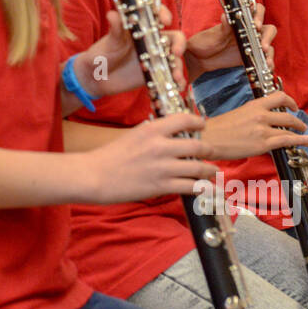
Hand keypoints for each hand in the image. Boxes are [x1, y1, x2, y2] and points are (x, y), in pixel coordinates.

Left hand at [79, 8, 186, 97]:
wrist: (97, 77)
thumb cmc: (102, 54)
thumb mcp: (109, 41)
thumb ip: (115, 29)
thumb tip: (112, 14)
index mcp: (141, 28)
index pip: (158, 16)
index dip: (164, 14)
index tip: (165, 20)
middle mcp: (152, 42)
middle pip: (174, 39)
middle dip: (179, 44)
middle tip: (176, 53)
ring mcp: (155, 59)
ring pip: (175, 59)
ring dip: (179, 67)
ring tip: (175, 77)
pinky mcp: (156, 74)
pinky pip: (171, 77)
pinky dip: (178, 82)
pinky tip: (178, 87)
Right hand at [85, 114, 217, 202]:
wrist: (95, 175)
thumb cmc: (110, 155)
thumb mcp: (133, 135)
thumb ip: (153, 134)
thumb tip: (171, 135)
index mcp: (152, 129)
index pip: (184, 120)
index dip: (198, 122)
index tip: (203, 125)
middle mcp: (161, 146)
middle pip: (197, 146)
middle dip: (209, 150)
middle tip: (212, 153)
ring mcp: (163, 167)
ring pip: (198, 168)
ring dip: (209, 170)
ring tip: (212, 172)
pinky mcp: (162, 186)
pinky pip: (190, 186)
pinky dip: (202, 188)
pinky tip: (206, 188)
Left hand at [185, 5, 276, 77]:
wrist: (198, 58)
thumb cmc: (204, 42)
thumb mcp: (213, 35)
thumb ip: (222, 28)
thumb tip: (226, 16)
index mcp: (240, 21)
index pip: (256, 11)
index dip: (259, 15)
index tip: (256, 25)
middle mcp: (248, 32)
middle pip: (268, 29)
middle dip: (267, 37)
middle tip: (262, 46)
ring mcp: (251, 45)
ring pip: (267, 46)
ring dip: (269, 53)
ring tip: (267, 63)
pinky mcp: (251, 58)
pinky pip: (263, 60)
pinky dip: (267, 65)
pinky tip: (266, 69)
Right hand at [199, 93, 307, 158]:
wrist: (208, 139)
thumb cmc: (218, 129)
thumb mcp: (238, 114)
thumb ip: (252, 115)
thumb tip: (263, 121)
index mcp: (254, 105)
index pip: (279, 96)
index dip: (290, 101)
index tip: (293, 106)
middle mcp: (261, 115)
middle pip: (288, 114)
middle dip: (298, 120)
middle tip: (301, 124)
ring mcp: (263, 129)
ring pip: (289, 128)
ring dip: (300, 131)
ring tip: (306, 136)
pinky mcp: (263, 143)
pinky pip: (287, 140)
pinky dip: (299, 140)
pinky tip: (306, 141)